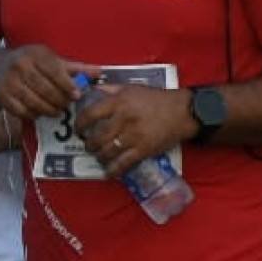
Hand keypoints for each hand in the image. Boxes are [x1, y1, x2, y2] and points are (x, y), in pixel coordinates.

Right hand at [0, 45, 87, 122]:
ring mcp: (9, 81)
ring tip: (56, 111)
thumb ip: (75, 68)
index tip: (77, 96)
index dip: (67, 85)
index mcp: (35, 54)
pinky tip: (40, 112)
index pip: (54, 71)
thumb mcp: (51, 59)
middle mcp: (20, 65)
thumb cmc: (32, 63)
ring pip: (34, 102)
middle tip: (67, 106)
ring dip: (49, 110)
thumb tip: (99, 72)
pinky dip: (34, 114)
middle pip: (45, 89)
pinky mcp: (2, 96)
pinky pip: (22, 111)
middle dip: (59, 100)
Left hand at [77, 82, 191, 182]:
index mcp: (119, 102)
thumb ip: (110, 89)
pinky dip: (113, 170)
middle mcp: (123, 119)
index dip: (80, 124)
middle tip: (88, 145)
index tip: (79, 129)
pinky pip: (123, 164)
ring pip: (107, 152)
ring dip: (99, 156)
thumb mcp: (132, 88)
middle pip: (97, 137)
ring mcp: (133, 137)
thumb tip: (91, 90)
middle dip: (89, 144)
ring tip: (99, 156)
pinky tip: (108, 172)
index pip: (90, 114)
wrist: (183, 111)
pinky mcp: (143, 150)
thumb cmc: (157, 98)